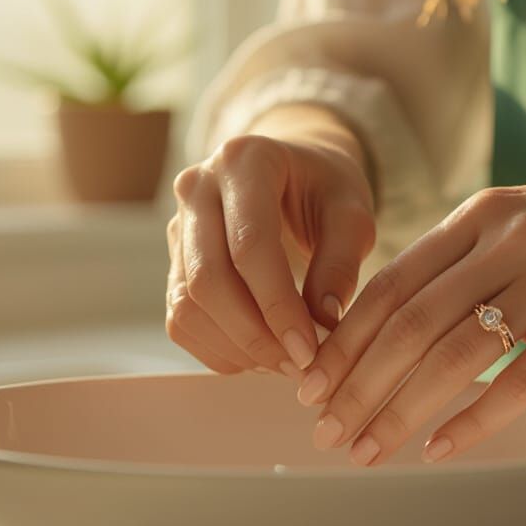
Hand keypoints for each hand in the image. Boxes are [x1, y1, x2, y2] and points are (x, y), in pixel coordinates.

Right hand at [166, 106, 375, 375]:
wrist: (294, 173)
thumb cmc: (326, 190)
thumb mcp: (352, 212)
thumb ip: (342, 261)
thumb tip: (324, 320)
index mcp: (245, 160)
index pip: (250, 245)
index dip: (277, 305)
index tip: (309, 349)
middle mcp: (198, 188)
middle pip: (208, 279)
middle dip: (255, 335)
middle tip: (300, 365)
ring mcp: (178, 226)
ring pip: (187, 305)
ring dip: (236, 348)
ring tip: (285, 362)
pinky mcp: (173, 262)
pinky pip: (181, 320)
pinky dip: (220, 350)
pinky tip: (261, 355)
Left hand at [296, 161, 525, 464]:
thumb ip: (470, 255)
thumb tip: (403, 314)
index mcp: (484, 215)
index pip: (392, 282)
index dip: (345, 338)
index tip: (310, 383)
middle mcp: (509, 242)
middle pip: (409, 323)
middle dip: (357, 383)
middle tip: (324, 429)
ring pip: (454, 355)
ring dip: (401, 410)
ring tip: (367, 450)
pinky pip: (522, 379)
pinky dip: (475, 420)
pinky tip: (442, 450)